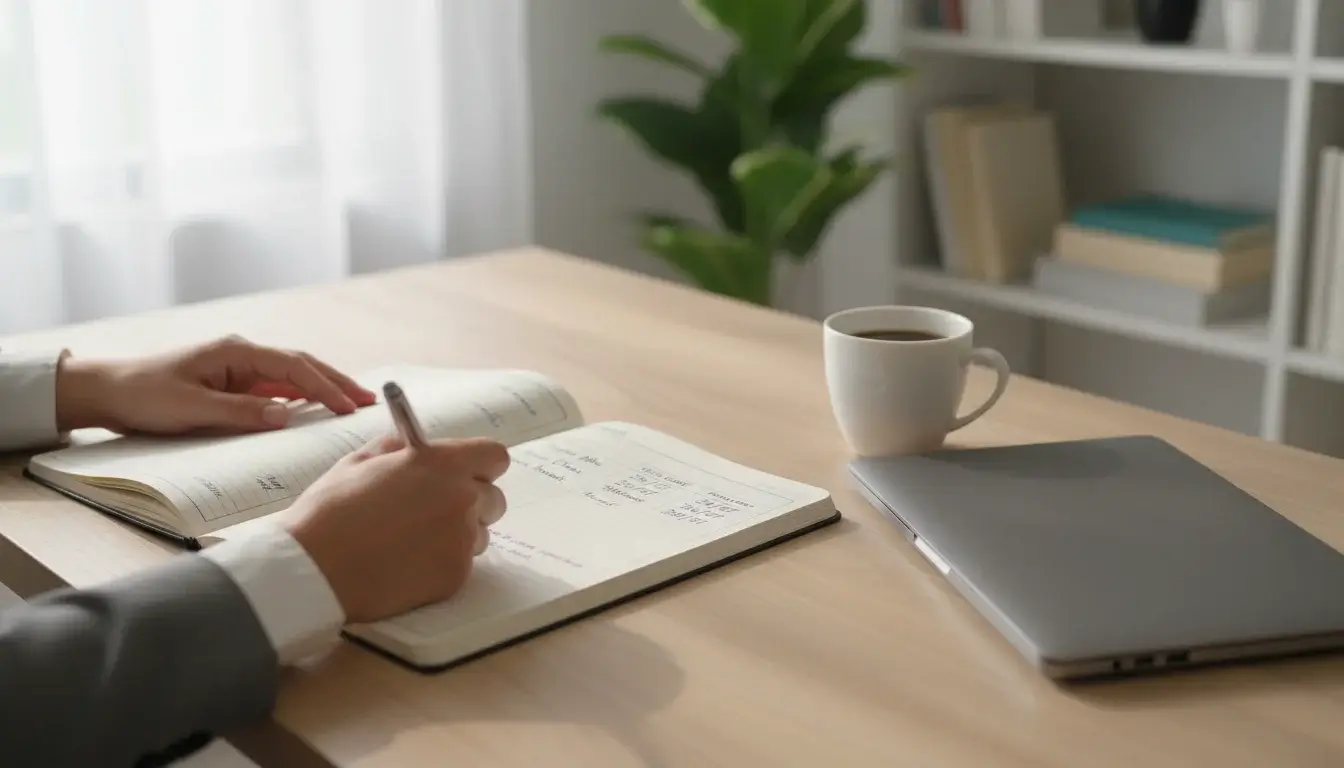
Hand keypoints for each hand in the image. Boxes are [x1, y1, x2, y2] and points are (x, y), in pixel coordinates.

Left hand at [55, 335, 376, 434]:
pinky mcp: (233, 386)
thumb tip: (286, 416)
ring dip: (323, 389)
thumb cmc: (143, 395)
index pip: (294, 367)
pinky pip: (276, 391)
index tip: (349, 406)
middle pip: (302, 366)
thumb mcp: (190, 408)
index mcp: (236, 352)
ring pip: (292, 377)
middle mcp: (243, 356)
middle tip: (368, 401)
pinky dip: (301, 399)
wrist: (107, 391)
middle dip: (337, 382)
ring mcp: (239, 370)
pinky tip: (316, 410)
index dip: (325, 387)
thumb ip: (239, 413)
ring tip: (353, 404)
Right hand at [284, 434, 509, 622]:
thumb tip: (411, 446)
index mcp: (442, 463)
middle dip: (472, 503)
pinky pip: (461, 564)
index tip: (465, 473)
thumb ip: (398, 449)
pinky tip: (405, 564)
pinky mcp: (455, 576)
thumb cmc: (330, 511)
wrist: (314, 569)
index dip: (481, 465)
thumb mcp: (360, 461)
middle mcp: (462, 499)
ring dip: (458, 536)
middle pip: (494, 498)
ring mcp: (461, 540)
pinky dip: (441, 564)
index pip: (495, 456)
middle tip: (435, 511)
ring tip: (412, 542)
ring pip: (479, 534)